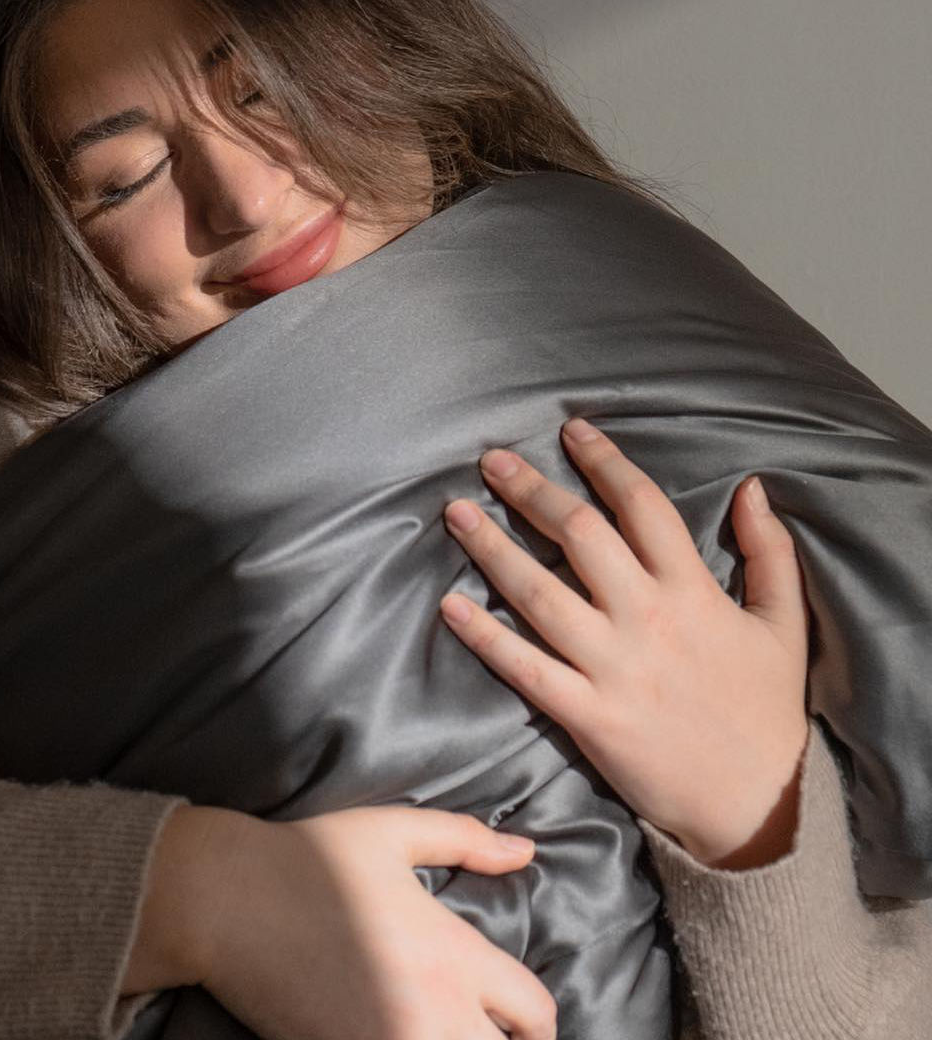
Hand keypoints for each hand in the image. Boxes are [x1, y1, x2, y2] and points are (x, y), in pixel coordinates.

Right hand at [126, 803, 556, 1039]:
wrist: (225, 898)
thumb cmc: (306, 856)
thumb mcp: (390, 832)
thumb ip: (465, 838)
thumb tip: (526, 852)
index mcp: (454, 951)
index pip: (536, 1013)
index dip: (538, 1027)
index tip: (520, 1027)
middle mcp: (435, 1007)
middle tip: (479, 1033)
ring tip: (438, 1033)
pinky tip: (396, 1037)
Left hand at [438, 418, 809, 868]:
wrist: (760, 805)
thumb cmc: (768, 711)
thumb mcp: (785, 624)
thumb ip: (771, 552)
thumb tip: (754, 486)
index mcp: (693, 591)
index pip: (641, 506)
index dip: (604, 461)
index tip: (571, 430)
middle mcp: (647, 618)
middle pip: (579, 536)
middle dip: (531, 491)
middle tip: (491, 460)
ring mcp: (613, 667)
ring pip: (539, 592)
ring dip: (492, 548)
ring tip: (456, 513)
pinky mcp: (587, 715)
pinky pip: (524, 667)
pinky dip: (484, 634)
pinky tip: (450, 604)